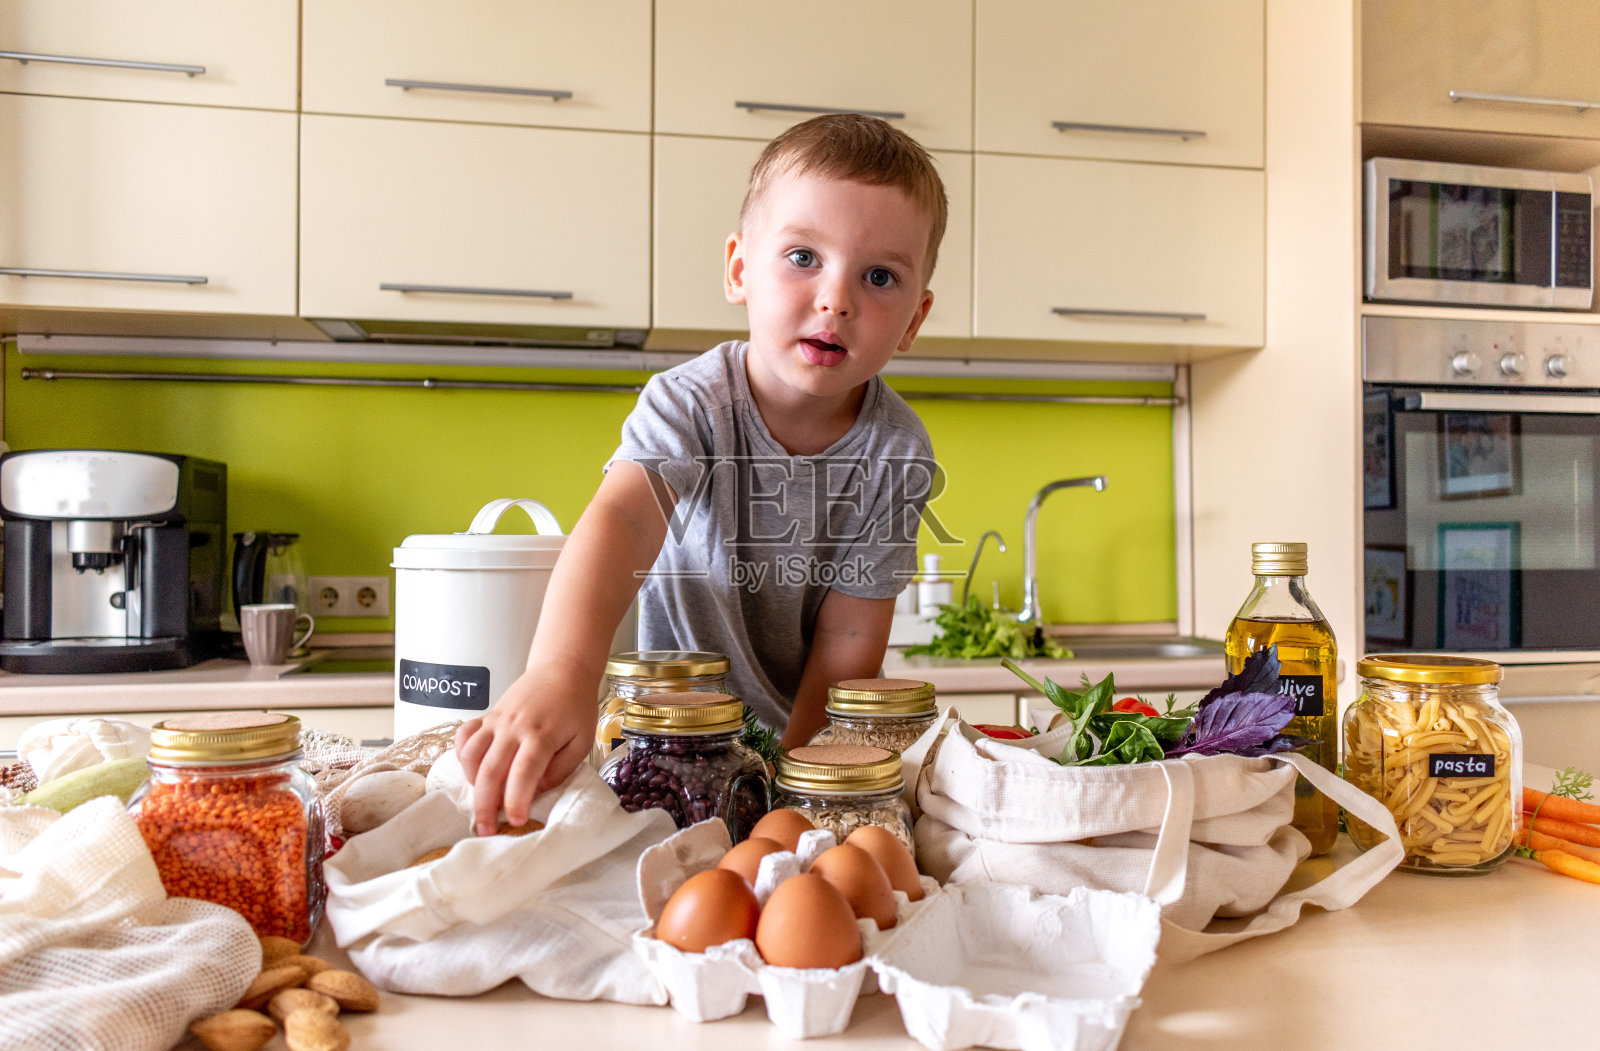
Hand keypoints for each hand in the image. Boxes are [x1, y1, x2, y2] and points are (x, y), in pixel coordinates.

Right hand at [454, 666, 596, 835]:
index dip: (517, 799)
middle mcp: (514, 727)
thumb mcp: (581, 742)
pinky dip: (462, 755)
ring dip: (472, 783)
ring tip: (483, 801)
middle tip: (486, 830)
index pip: (523, 772)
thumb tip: (534, 792)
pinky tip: (473, 769)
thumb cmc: (575, 707)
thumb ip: (559, 770)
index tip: (517, 821)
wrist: (562, 670)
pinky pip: (464, 736)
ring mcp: (497, 720)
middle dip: (485, 805)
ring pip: (471, 754)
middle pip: (490, 770)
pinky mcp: (487, 716)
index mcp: (541, 734)